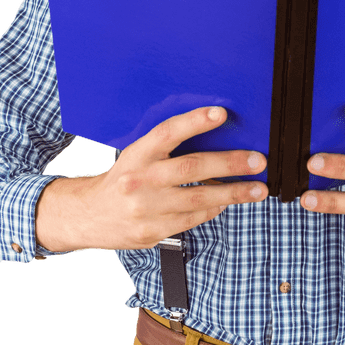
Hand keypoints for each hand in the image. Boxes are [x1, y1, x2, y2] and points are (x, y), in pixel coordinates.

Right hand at [35, 106, 267, 251]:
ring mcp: (146, 208)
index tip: (221, 114)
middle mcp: (140, 180)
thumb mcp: (135, 157)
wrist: (88, 216)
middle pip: (192, 167)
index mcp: (136, 155)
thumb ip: (166, 150)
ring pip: (199, 198)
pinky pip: (193, 218)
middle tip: (257, 160)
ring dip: (233, 192)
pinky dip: (213, 208)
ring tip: (257, 189)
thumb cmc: (120, 182)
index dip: (195, 121)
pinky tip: (226, 202)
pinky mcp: (153, 230)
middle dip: (230, 163)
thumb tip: (212, 139)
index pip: (167, 133)